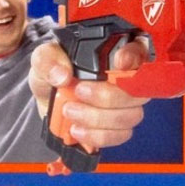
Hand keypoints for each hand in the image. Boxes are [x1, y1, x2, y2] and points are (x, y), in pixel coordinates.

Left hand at [29, 41, 149, 149]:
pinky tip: (78, 130)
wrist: (47, 98)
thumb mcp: (44, 59)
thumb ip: (48, 60)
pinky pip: (120, 135)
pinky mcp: (117, 127)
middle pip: (137, 91)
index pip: (140, 50)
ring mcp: (124, 105)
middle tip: (78, 92)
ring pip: (130, 116)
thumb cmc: (53, 72)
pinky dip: (98, 136)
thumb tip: (62, 75)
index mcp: (113, 52)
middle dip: (107, 96)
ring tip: (70, 111)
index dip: (135, 57)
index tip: (118, 62)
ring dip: (98, 118)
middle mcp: (125, 78)